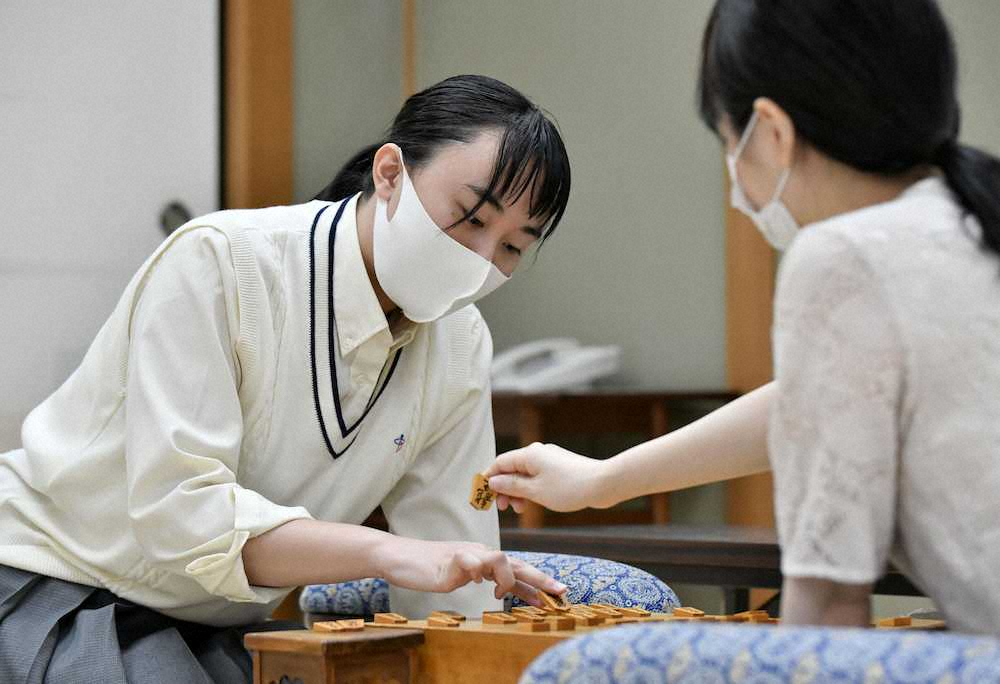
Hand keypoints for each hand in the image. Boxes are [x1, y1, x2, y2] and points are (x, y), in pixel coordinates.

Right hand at [373, 537, 566, 606]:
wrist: (399, 556)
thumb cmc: (429, 567)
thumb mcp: (462, 575)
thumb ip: (482, 578)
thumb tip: (504, 589)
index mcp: (483, 558)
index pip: (516, 568)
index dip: (536, 582)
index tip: (555, 596)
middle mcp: (479, 553)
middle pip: (516, 562)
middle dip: (540, 578)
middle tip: (560, 591)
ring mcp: (466, 555)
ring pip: (499, 558)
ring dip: (506, 579)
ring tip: (498, 595)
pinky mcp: (450, 560)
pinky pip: (470, 562)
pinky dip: (476, 571)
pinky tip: (474, 582)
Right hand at [483, 442, 611, 512]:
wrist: (602, 484)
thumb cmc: (569, 488)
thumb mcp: (535, 491)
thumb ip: (512, 486)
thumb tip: (493, 482)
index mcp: (529, 454)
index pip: (499, 463)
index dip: (488, 479)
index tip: (482, 496)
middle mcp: (537, 452)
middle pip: (511, 468)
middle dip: (504, 488)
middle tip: (503, 508)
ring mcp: (549, 459)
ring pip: (524, 474)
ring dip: (517, 491)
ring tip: (519, 509)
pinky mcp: (559, 467)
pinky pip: (536, 476)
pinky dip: (530, 489)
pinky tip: (531, 503)